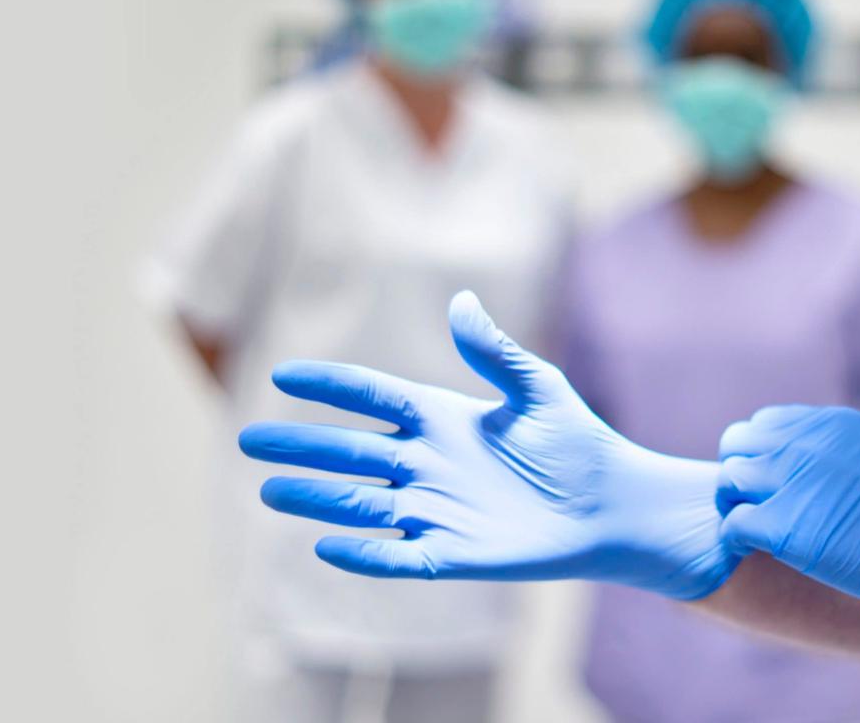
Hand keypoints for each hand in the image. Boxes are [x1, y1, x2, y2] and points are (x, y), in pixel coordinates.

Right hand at [239, 291, 736, 599]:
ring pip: (360, 504)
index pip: (372, 398)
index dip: (330, 386)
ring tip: (269, 489)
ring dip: (316, 498)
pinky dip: (364, 554)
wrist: (612, 504)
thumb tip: (462, 301)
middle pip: (350, 452)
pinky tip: (327, 548)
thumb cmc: (578, 443)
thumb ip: (496, 352)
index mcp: (442, 419)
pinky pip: (399, 557)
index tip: (284, 375)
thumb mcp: (538, 388)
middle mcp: (427, 465)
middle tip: (248, 439)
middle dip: (301, 446)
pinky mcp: (454, 553)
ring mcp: (436, 511)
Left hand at [717, 406, 859, 634]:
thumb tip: (798, 470)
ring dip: (734, 504)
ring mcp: (792, 482)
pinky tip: (755, 550)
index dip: (761, 454)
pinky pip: (731, 524)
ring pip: (727, 480)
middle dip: (739, 473)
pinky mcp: (782, 526)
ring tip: (754, 527)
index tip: (773, 481)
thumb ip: (833, 455)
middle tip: (754, 503)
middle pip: (736, 444)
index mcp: (830, 425)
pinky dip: (736, 538)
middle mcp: (806, 444)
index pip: (764, 424)